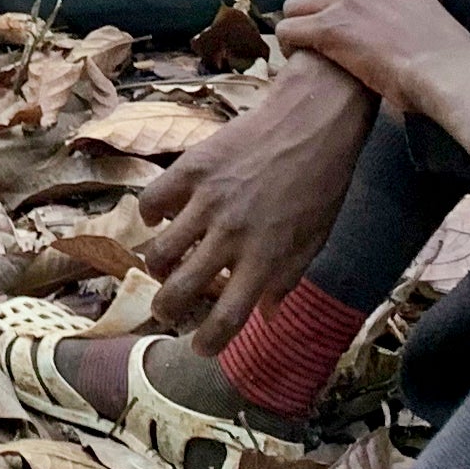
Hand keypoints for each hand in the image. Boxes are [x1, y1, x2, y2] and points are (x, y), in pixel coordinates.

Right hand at [135, 56, 378, 356]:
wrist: (311, 122)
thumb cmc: (319, 185)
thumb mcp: (314, 240)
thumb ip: (286, 280)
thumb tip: (266, 316)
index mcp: (266, 260)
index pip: (227, 319)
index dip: (207, 343)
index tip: (200, 346)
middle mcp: (232, 236)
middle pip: (178, 291)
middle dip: (166, 311)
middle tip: (168, 309)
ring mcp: (208, 202)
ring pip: (157, 253)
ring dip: (156, 268)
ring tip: (163, 264)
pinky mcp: (191, 169)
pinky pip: (151, 203)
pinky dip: (151, 216)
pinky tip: (162, 217)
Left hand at [274, 0, 469, 106]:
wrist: (445, 72)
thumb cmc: (444, 53)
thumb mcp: (422, 6)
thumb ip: (398, 1)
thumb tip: (395, 16)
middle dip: (307, 3)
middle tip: (318, 27)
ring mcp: (343, 2)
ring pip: (292, 5)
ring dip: (296, 26)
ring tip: (308, 47)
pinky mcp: (329, 29)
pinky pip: (287, 30)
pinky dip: (288, 44)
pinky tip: (301, 58)